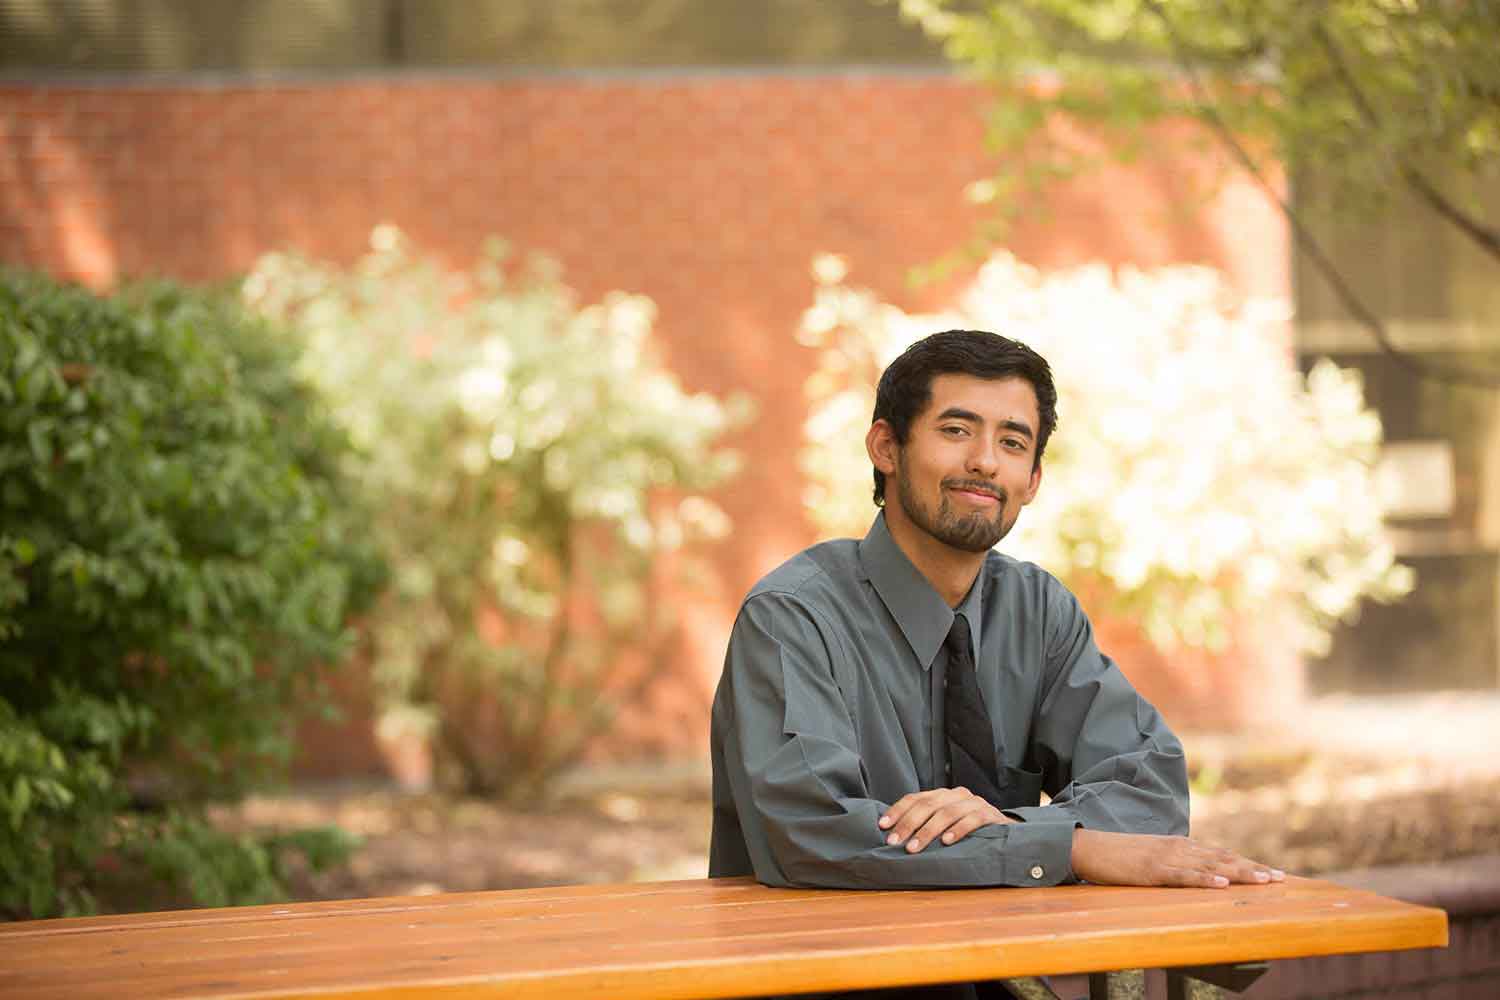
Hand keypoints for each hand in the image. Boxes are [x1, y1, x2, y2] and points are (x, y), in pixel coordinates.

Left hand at [877, 787, 1013, 852]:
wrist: (1006, 831)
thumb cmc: (968, 830)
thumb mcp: (945, 824)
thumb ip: (925, 824)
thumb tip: (894, 836)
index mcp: (941, 795)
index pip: (915, 798)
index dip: (897, 811)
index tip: (883, 826)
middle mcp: (956, 795)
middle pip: (927, 805)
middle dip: (908, 824)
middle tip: (895, 842)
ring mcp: (973, 803)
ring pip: (946, 813)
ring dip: (928, 831)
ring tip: (914, 847)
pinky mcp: (990, 815)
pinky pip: (972, 820)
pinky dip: (958, 830)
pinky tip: (947, 842)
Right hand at [1070, 829, 1284, 887]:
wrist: (1088, 846)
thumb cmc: (1118, 855)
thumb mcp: (1152, 858)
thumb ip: (1174, 864)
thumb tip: (1193, 874)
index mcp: (1180, 846)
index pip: (1221, 854)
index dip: (1247, 863)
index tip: (1272, 873)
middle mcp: (1179, 848)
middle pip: (1224, 858)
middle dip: (1254, 869)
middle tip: (1281, 879)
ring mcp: (1167, 857)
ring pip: (1212, 865)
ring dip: (1241, 873)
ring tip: (1264, 880)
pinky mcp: (1153, 870)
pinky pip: (1184, 875)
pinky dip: (1205, 878)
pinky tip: (1222, 883)